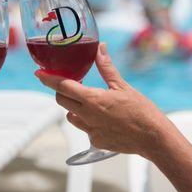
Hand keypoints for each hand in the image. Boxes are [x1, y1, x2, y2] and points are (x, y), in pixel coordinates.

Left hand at [35, 43, 173, 157]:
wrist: (153, 138)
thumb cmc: (142, 111)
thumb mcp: (122, 86)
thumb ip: (106, 68)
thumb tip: (99, 49)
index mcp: (93, 100)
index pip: (62, 87)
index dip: (48, 79)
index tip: (39, 73)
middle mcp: (87, 116)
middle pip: (62, 101)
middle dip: (62, 91)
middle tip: (71, 84)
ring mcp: (90, 131)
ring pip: (71, 116)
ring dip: (73, 107)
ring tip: (88, 101)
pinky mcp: (96, 142)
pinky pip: (84, 129)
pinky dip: (87, 121)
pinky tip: (102, 118)